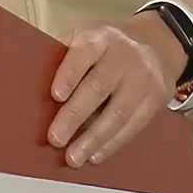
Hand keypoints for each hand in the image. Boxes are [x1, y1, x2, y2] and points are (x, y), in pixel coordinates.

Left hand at [47, 14, 182, 167]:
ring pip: (118, 112)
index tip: (55, 96)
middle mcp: (125, 54)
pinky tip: (96, 154)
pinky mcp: (156, 99)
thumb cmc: (109, 45)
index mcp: (101, 36)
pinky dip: (112, 143)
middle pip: (98, 87)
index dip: (69, 73)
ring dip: (93, 139)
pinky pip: (133, 125)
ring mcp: (144, 77)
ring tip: (74, 157)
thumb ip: (65, 55)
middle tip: (56, 138)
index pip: (84, 52)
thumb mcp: (87, 34)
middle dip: (75, 116)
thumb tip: (34, 89)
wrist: (158, 43)